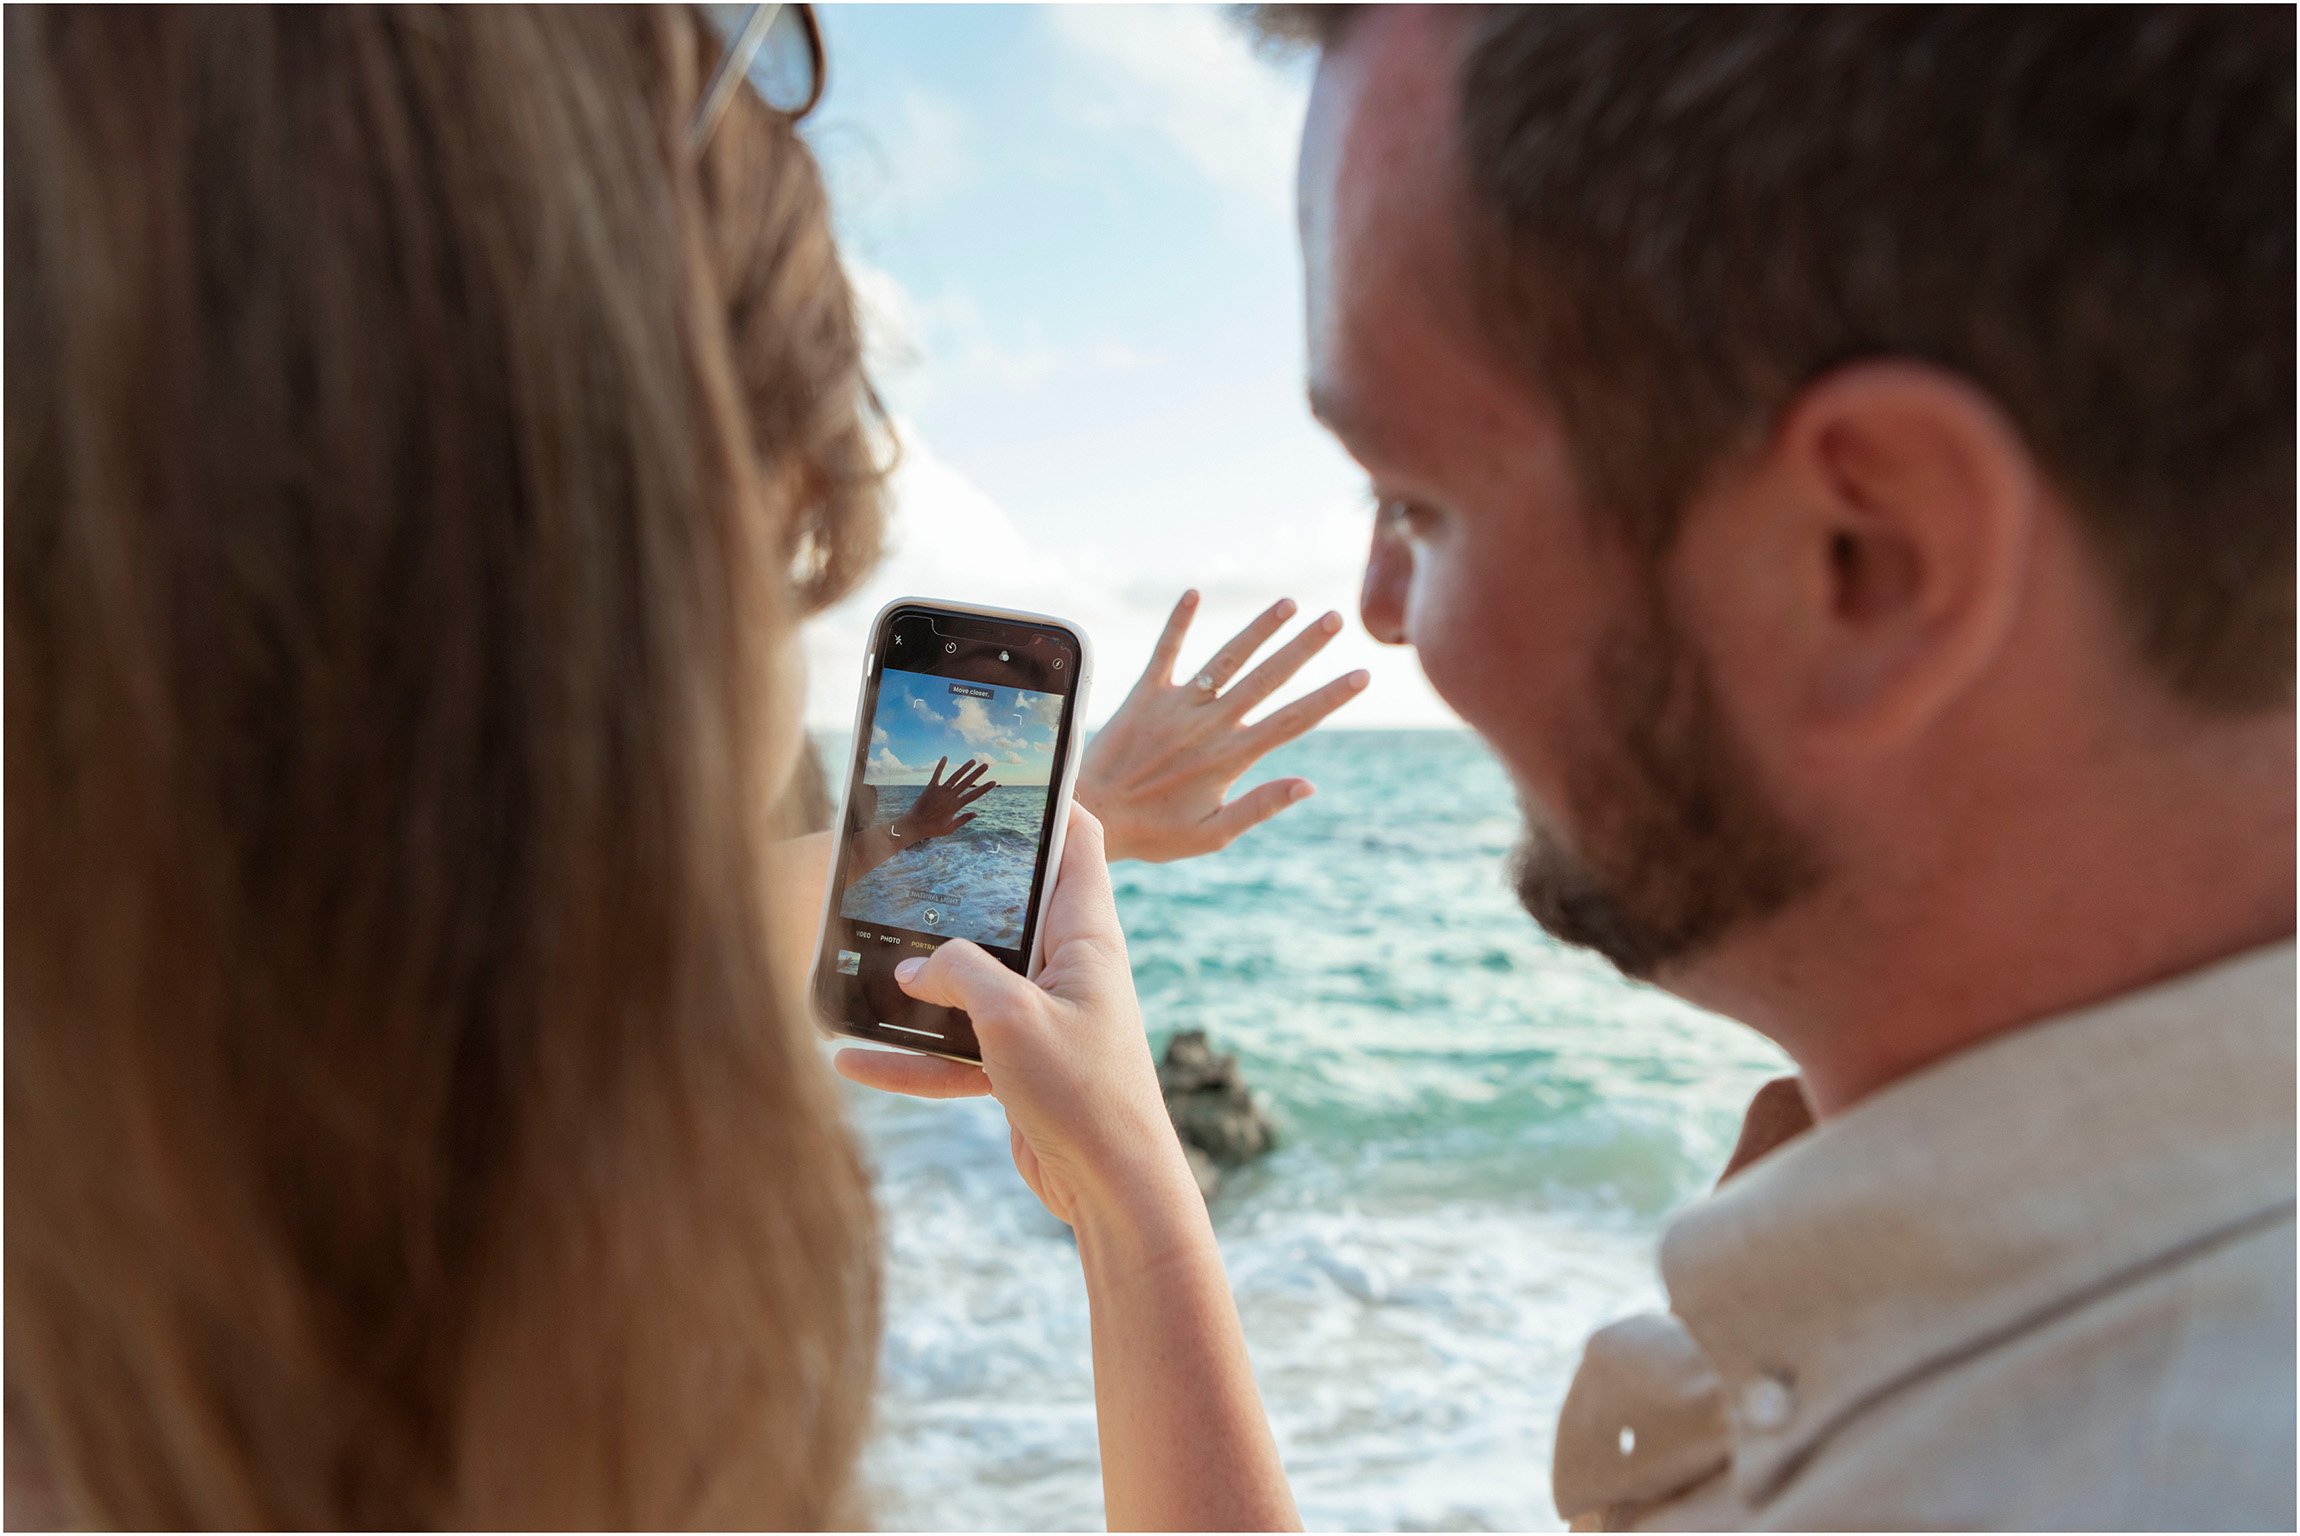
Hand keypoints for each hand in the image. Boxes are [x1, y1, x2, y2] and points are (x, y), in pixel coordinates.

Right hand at [833, 806, 1193, 1226]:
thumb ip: (960, 974)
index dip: (1049, 799)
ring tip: (854, 963)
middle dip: (953, 890)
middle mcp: (1067, 967)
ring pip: (969, 982)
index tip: (1002, 773)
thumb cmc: (1084, 1093)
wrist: (1111, 1189)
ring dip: (917, 983)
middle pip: (1007, 907)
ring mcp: (1041, 1016)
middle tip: (897, 862)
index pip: (1079, 841)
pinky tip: (853, 1061)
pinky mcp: (1019, 1064)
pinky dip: (910, 1057)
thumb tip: (911, 964)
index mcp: (1086, 936)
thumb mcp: (1012, 1018)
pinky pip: (955, 1047)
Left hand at [893, 755, 996, 844]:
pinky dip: (940, 766)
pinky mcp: (930, 788)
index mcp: (955, 806)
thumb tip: (976, 813)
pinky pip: (937, 775)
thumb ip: (963, 820)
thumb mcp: (950, 828)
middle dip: (977, 773)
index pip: (973, 795)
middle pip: (966, 782)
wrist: (914, 825)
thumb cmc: (932, 829)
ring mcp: (940, 791)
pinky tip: (945, 757)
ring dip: (964, 768)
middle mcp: (949, 796)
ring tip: (973, 761)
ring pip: (955, 777)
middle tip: (986, 765)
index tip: (993, 782)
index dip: (984, 788)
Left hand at [1079, 591, 1368, 862]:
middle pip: (1267, 678)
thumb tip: (1309, 785)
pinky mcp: (1144, 694)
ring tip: (1288, 602)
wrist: (1091, 816)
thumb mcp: (1212, 834)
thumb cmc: (1154, 833)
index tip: (1361, 675)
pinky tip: (1194, 592)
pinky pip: (1165, 652)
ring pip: (1226, 659)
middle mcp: (1208, 724)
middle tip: (1335, 618)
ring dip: (1258, 629)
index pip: (1292, 721)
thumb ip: (1260, 805)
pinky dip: (1178, 622)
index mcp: (1229, 757)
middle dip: (1304, 647)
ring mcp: (1176, 706)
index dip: (1329, 697)